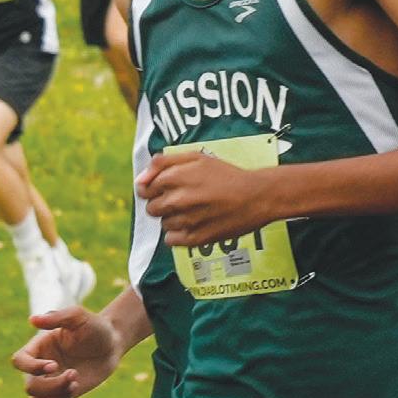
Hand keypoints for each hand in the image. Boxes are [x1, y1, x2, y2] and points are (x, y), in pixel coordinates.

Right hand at [11, 306, 122, 397]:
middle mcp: (40, 367)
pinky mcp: (61, 396)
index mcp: (38, 347)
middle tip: (75, 374)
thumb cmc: (94, 326)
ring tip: (76, 384)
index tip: (54, 366)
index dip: (32, 368)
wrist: (112, 343)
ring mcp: (50, 383)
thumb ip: (57, 317)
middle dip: (53, 385)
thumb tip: (33, 320)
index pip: (19, 361)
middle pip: (30, 387)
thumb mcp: (78, 317)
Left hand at [136, 151, 276, 246]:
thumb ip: (163, 163)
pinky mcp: (196, 239)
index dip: (153, 189)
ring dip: (173, 218)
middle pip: (151, 208)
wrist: (257, 196)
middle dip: (162, 204)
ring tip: (194, 211)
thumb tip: (140, 179)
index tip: (166, 188)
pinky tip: (195, 224)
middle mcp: (178, 199)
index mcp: (176, 177)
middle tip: (183, 199)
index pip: (144, 188)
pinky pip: (171, 240)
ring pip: (162, 224)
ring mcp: (187, 221)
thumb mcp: (196, 157)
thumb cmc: (226, 175)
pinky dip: (179, 234)